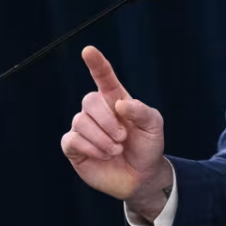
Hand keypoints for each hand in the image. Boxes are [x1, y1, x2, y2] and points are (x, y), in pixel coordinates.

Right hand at [61, 46, 170, 218]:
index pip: (103, 76)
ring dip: (102, 138)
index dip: (96, 63)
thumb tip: (119, 104)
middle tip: (123, 138)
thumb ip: (141, 111)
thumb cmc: (148, 146)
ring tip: (117, 150)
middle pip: (89, 100)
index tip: (88, 50)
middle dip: (107, 120)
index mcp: (116, 99)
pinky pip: (72, 140)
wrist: (142, 175)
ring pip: (80, 121)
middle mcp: (98, 111)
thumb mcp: (154, 126)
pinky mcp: (74, 147)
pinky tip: (104, 154)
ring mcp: (84, 128)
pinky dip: (90, 147)